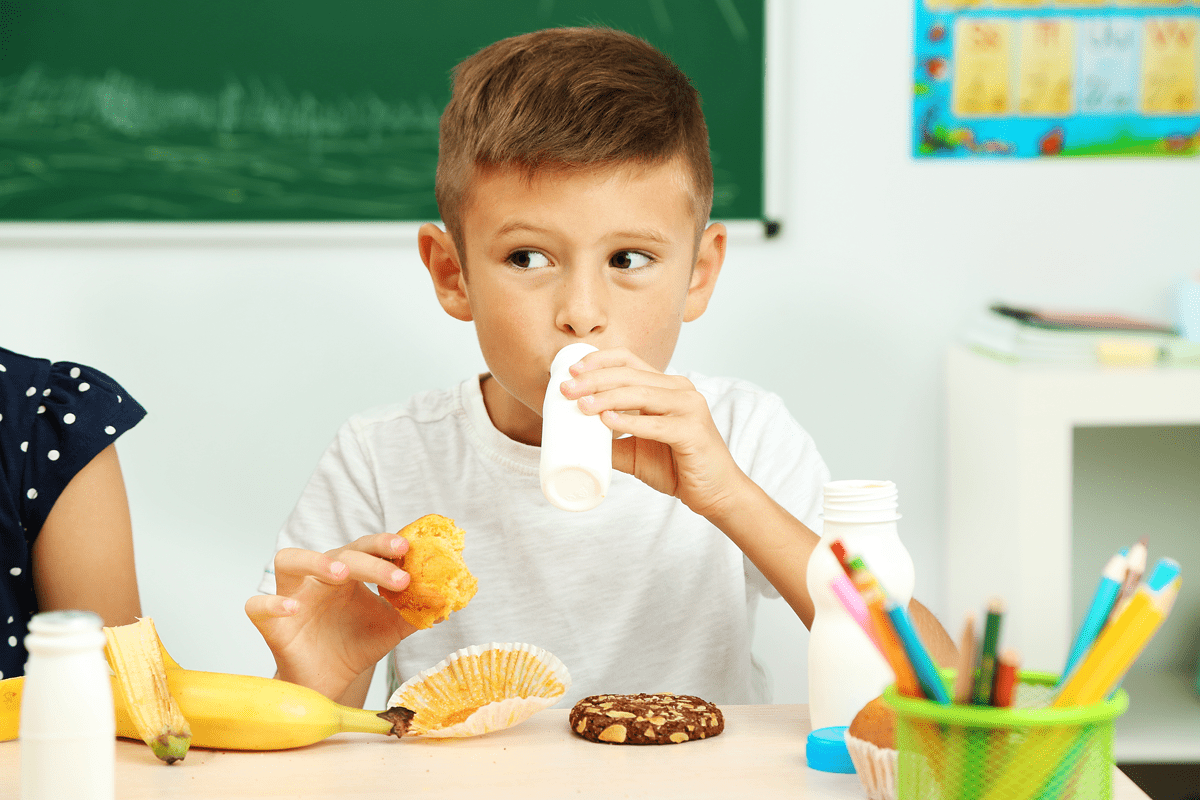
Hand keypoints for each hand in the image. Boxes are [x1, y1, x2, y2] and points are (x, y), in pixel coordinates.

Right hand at [245, 533, 416, 702]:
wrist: (329, 683)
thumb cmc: (356, 645)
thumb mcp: (391, 629)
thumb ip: (415, 612)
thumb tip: (446, 599)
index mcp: (349, 572)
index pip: (366, 547)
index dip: (386, 545)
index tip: (411, 549)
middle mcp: (319, 576)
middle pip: (339, 552)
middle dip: (370, 560)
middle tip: (397, 576)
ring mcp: (292, 594)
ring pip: (289, 559)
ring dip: (316, 561)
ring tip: (341, 572)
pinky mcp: (269, 622)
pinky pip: (259, 605)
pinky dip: (273, 603)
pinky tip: (293, 609)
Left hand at [560, 347, 749, 519]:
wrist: (715, 493)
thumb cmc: (678, 467)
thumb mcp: (636, 451)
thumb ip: (611, 441)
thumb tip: (574, 439)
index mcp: (667, 386)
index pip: (629, 360)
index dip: (599, 361)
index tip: (571, 372)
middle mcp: (680, 389)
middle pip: (630, 374)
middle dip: (594, 379)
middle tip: (566, 390)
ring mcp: (689, 408)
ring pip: (641, 394)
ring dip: (607, 397)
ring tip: (581, 405)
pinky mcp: (693, 431)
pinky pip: (656, 424)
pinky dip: (630, 421)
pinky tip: (608, 421)